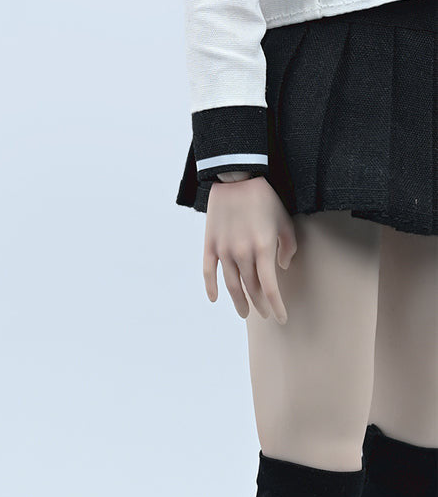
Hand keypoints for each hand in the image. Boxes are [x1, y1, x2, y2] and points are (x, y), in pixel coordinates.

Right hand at [203, 176, 296, 323]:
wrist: (236, 177)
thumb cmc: (265, 198)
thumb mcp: (284, 220)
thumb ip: (287, 246)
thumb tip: (281, 267)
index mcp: (263, 248)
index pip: (270, 288)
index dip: (276, 306)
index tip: (281, 318)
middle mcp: (242, 253)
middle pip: (251, 289)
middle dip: (259, 305)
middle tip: (265, 314)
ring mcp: (223, 250)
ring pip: (231, 285)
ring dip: (238, 301)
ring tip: (244, 312)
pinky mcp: (210, 245)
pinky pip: (208, 272)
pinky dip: (211, 287)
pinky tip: (215, 298)